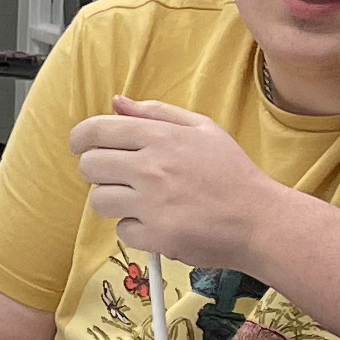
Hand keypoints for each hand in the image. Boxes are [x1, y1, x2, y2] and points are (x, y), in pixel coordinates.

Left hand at [70, 96, 290, 271]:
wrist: (259, 220)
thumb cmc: (232, 173)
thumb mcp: (203, 129)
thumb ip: (156, 113)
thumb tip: (116, 103)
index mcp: (161, 137)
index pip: (96, 131)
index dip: (80, 138)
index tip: (82, 146)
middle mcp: (151, 168)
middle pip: (89, 166)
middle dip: (98, 171)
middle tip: (120, 176)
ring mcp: (151, 204)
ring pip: (99, 200)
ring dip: (115, 201)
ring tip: (143, 201)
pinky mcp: (155, 236)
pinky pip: (122, 230)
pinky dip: (137, 229)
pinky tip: (160, 222)